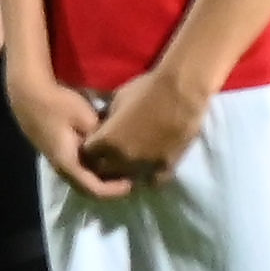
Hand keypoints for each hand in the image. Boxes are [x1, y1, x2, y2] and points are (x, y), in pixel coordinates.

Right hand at [8, 60, 129, 202]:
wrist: (28, 93)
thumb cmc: (57, 104)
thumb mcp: (85, 117)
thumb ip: (102, 136)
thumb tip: (116, 148)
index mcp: (68, 163)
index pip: (95, 189)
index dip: (116, 190)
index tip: (133, 181)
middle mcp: (61, 168)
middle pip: (88, 190)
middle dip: (110, 188)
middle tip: (131, 177)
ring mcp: (57, 161)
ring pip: (81, 179)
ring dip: (100, 179)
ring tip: (120, 168)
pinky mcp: (57, 153)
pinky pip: (77, 169)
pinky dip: (92, 169)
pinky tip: (104, 156)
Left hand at [84, 61, 205, 187]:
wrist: (181, 92)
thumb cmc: (146, 89)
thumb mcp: (117, 101)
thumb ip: (108, 119)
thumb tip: (103, 125)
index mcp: (107, 141)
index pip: (88, 155)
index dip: (91, 149)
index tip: (96, 143)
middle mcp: (123, 158)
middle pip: (106, 170)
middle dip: (106, 163)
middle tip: (112, 154)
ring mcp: (146, 165)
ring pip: (129, 178)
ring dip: (127, 172)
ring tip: (132, 161)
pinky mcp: (167, 167)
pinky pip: (153, 180)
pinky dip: (149, 175)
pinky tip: (151, 165)